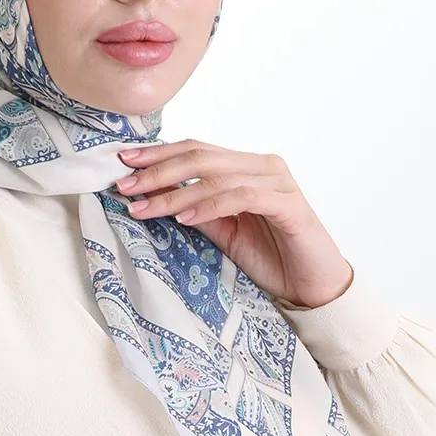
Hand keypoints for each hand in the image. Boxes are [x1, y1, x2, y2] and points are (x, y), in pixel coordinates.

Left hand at [116, 139, 353, 308]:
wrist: (312, 286)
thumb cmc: (270, 257)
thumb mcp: (222, 232)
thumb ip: (194, 209)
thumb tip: (150, 196)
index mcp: (247, 165)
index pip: (196, 149)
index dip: (158, 154)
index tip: (123, 162)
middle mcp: (263, 165)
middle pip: (201, 157)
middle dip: (157, 171)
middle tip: (125, 186)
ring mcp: (278, 182)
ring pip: (216, 177)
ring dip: (174, 193)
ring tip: (144, 208)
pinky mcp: (289, 204)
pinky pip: (242, 197)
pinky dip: (209, 206)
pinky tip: (184, 219)